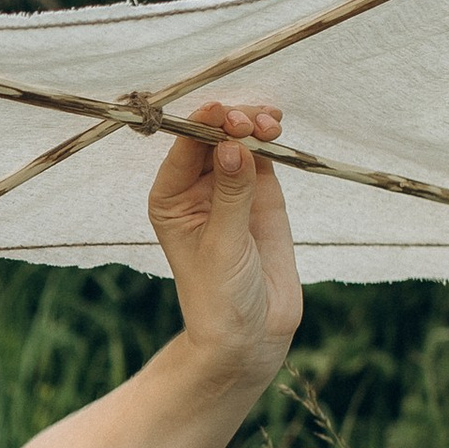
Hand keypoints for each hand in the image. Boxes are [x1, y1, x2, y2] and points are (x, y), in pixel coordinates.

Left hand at [145, 101, 300, 381]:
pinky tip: (277, 130)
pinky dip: (271, 140)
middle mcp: (196, 189)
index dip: (202, 125)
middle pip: (212, 137)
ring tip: (271, 125)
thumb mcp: (223, 245)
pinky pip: (264, 156)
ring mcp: (231, 188)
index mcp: (171, 199)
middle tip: (251, 122)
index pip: (184, 149)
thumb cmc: (220, 297)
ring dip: (254, 125)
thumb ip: (232, 194)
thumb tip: (233, 144)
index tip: (221, 112)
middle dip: (232, 122)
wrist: (250, 335)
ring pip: (240, 141)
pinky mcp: (261, 195)